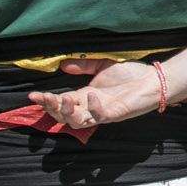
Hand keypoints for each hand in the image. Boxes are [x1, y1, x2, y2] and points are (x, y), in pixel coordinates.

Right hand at [28, 59, 162, 128]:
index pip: (61, 102)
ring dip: (67, 112)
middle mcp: (91, 107)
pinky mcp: (115, 113)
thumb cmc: (131, 73)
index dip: (47, 101)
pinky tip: (91, 94)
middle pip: (64, 116)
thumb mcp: (103, 66)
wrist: (154, 78)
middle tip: (44, 98)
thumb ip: (85, 66)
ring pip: (77, 122)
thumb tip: (63, 64)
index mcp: (85, 97)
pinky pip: (100, 116)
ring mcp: (103, 112)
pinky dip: (93, 107)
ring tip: (64, 98)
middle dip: (52, 109)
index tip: (32, 95)